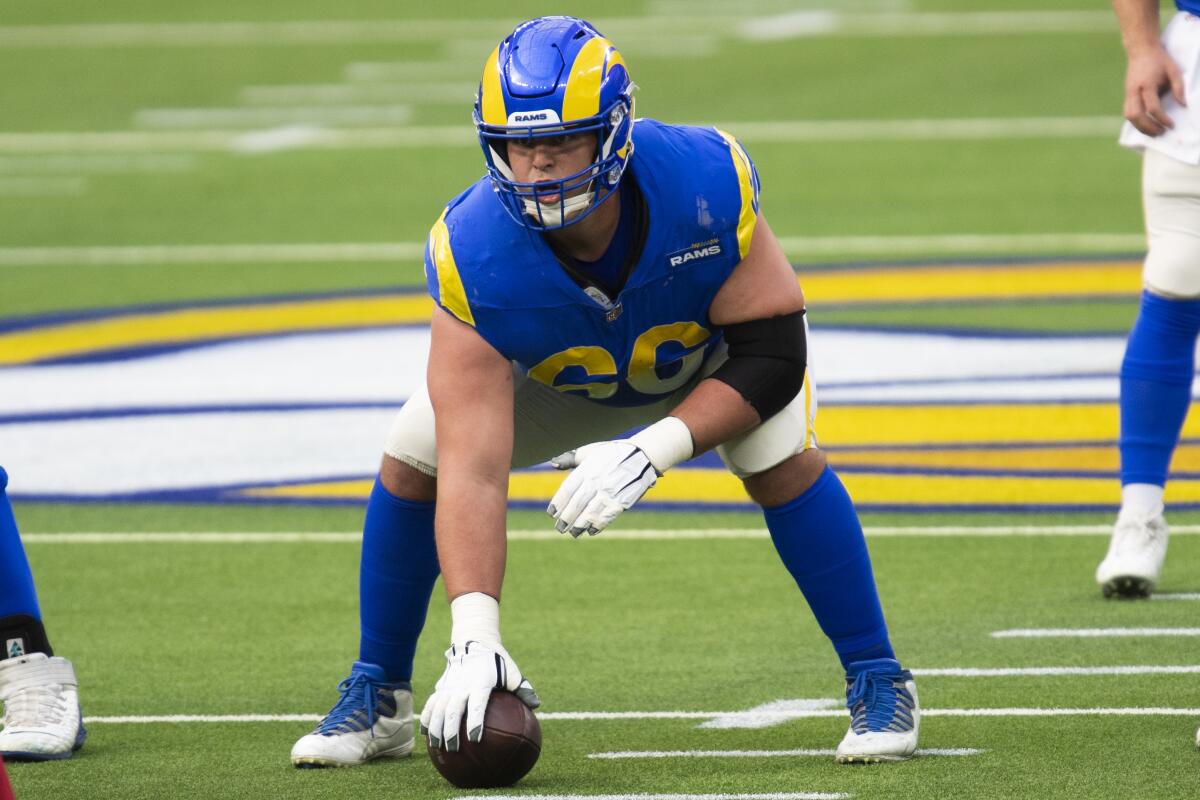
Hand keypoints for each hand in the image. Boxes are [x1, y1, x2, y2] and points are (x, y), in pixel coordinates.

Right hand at [419, 641, 538, 751]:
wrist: (473, 641)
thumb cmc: (496, 661)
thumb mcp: (511, 670)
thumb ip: (522, 687)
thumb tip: (536, 705)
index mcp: (480, 683)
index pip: (476, 706)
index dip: (475, 722)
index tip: (474, 739)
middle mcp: (461, 686)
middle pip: (453, 711)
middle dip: (451, 731)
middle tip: (453, 749)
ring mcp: (449, 686)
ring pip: (438, 710)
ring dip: (436, 729)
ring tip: (436, 747)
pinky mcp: (441, 687)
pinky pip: (431, 705)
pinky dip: (427, 719)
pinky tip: (425, 735)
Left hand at [547, 440, 657, 536]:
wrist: (643, 456)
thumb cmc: (614, 453)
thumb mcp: (591, 451)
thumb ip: (572, 458)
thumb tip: (553, 462)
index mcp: (588, 469)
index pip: (568, 489)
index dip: (559, 503)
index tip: (552, 513)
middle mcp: (597, 481)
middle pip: (577, 503)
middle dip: (567, 518)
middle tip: (560, 528)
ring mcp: (610, 492)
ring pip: (590, 513)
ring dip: (580, 525)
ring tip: (574, 533)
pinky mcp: (622, 501)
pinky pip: (607, 516)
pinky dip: (598, 525)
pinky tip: (591, 531)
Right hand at [1124, 46, 1186, 135]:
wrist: (1141, 50)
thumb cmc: (1160, 60)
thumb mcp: (1174, 71)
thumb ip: (1179, 88)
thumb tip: (1183, 106)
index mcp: (1147, 84)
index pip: (1152, 108)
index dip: (1162, 119)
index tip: (1171, 125)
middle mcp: (1134, 91)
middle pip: (1136, 116)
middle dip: (1148, 127)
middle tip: (1161, 133)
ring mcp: (1128, 93)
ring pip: (1129, 116)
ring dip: (1140, 127)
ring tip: (1153, 132)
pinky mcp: (1126, 95)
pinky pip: (1128, 113)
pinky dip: (1136, 122)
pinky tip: (1146, 125)